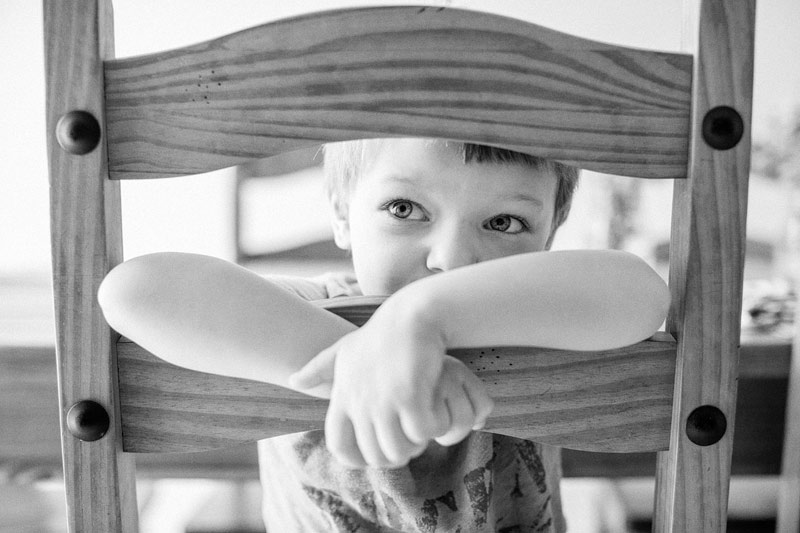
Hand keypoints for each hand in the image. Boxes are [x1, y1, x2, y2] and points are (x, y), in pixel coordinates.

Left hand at [290, 301, 492, 467]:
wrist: (412, 316)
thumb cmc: (380, 334)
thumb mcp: (344, 349)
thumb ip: (319, 368)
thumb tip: (294, 381)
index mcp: (343, 396)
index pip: (339, 446)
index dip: (357, 459)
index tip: (375, 454)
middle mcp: (360, 402)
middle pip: (375, 455)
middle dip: (395, 455)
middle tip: (410, 439)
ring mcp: (385, 400)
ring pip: (400, 450)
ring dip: (415, 445)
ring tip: (424, 428)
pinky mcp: (411, 395)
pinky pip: (423, 433)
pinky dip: (433, 429)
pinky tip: (436, 415)